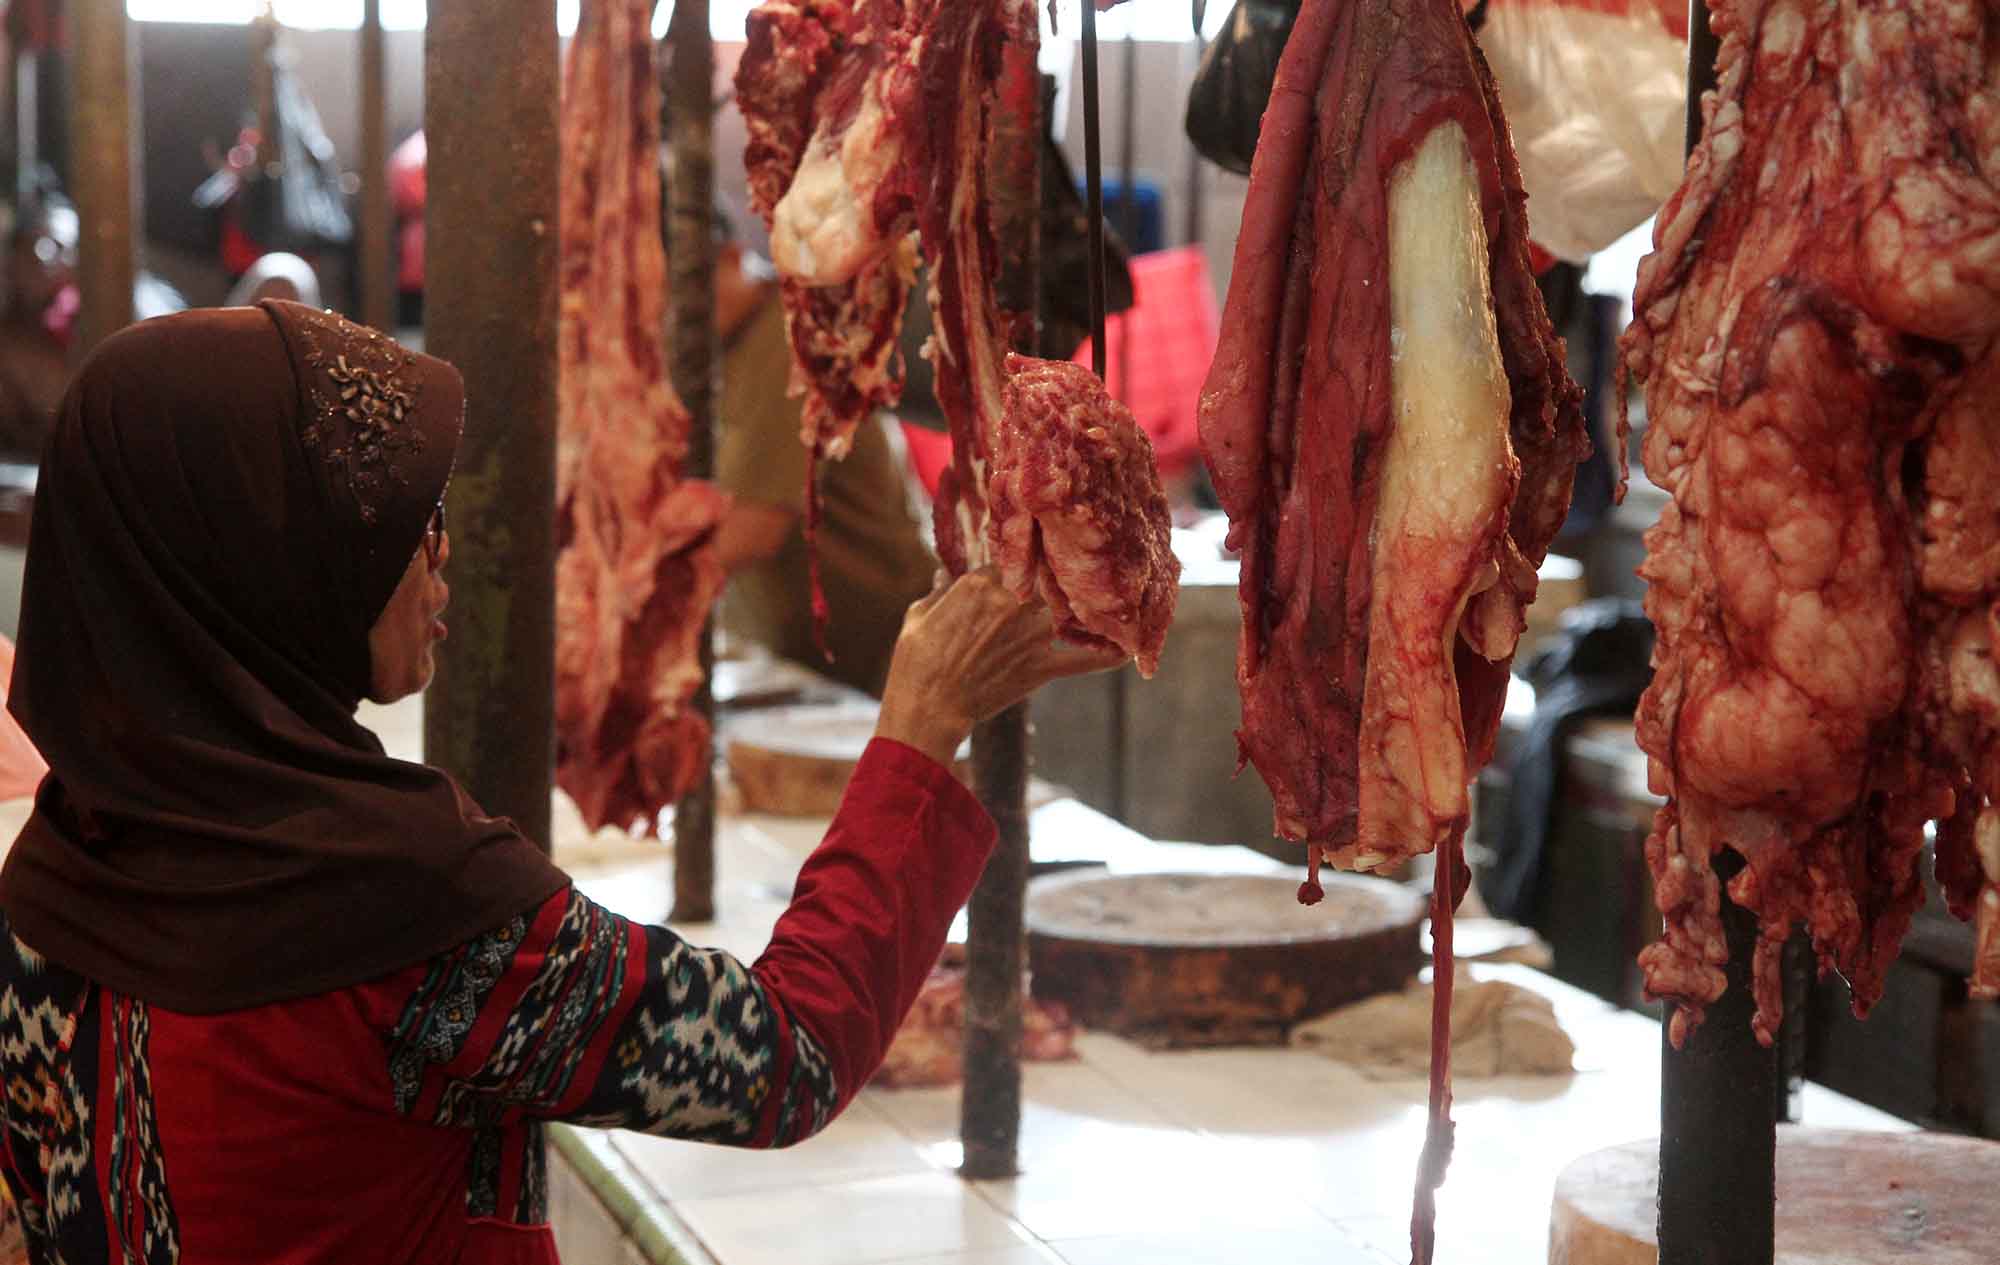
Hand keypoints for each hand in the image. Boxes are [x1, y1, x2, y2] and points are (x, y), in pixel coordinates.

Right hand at [875, 568, 1129, 765]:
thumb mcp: (918, 617)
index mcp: (981, 583)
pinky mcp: (1042, 668)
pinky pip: (1084, 660)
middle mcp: (1013, 603)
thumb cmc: (915, 662)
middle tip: (1074, 569)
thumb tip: (942, 577)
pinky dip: (1107, 656)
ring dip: (1086, 606)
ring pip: (1071, 610)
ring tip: (1104, 600)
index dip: (1026, 556)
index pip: (1016, 556)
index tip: (1033, 556)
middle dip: (1060, 574)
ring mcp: (1032, 636)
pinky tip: (1127, 649)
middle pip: (1050, 576)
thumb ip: (938, 593)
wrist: (929, 709)